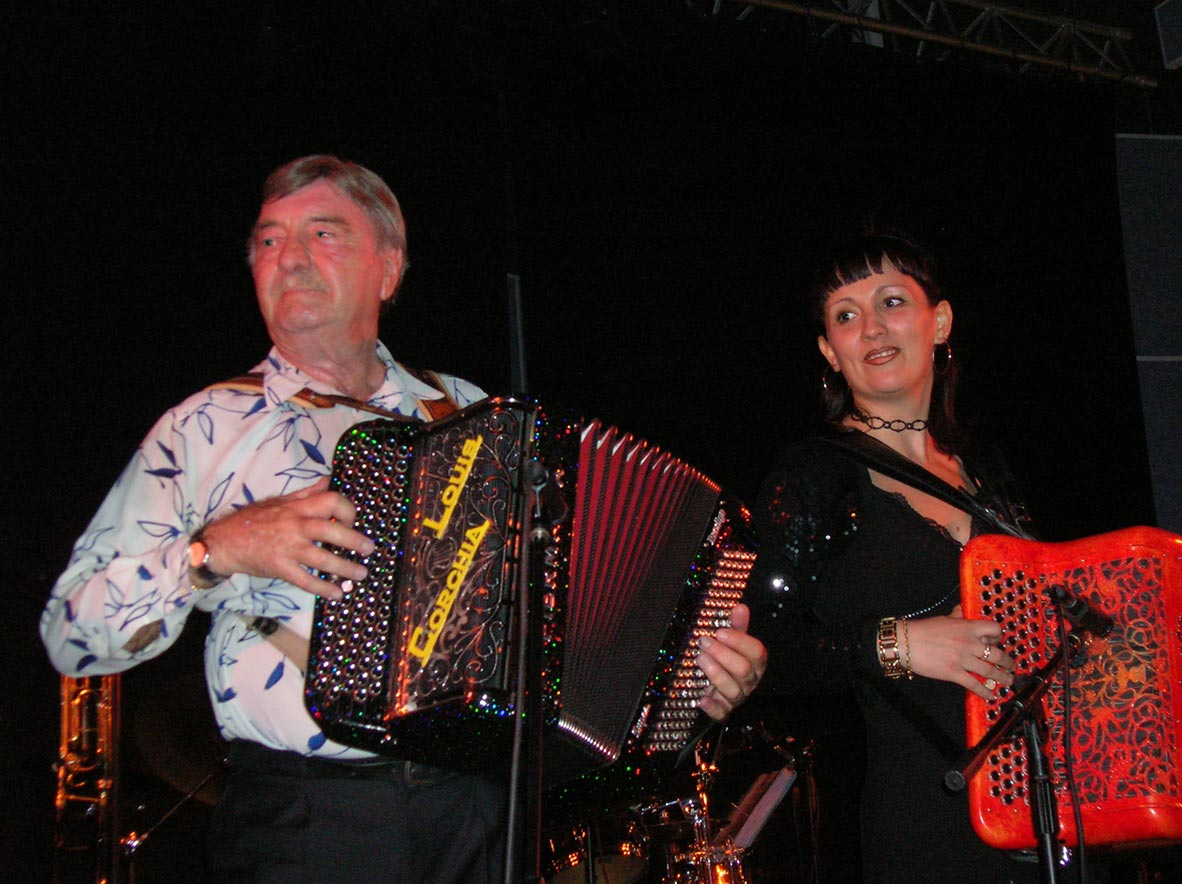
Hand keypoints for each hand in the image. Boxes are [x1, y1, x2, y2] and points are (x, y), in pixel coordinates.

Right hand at [199, 477, 373, 599]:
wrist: (223, 541)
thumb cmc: (254, 520)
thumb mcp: (280, 501)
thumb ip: (306, 493)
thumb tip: (329, 481)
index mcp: (296, 507)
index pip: (330, 500)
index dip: (347, 509)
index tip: (353, 520)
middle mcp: (294, 525)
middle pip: (330, 530)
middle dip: (354, 540)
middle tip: (369, 549)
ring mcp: (287, 548)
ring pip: (322, 558)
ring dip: (345, 567)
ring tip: (361, 573)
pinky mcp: (279, 567)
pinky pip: (305, 580)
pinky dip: (323, 588)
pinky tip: (337, 593)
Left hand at [696, 603, 767, 720]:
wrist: (715, 686)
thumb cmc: (726, 659)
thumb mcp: (731, 641)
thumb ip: (736, 626)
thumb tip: (740, 607)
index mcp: (756, 663)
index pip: (757, 652)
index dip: (739, 641)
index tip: (720, 631)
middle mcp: (750, 682)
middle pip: (743, 670)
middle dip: (722, 655)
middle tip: (704, 642)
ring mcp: (737, 698)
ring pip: (733, 690)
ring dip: (715, 673)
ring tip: (700, 658)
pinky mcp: (723, 711)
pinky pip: (721, 714)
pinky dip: (712, 707)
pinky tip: (702, 698)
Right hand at [905, 605, 1014, 699]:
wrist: (906, 642)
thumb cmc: (922, 630)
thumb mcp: (943, 619)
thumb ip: (957, 616)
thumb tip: (961, 610)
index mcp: (967, 628)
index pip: (994, 629)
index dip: (999, 636)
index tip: (998, 641)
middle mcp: (969, 643)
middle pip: (997, 654)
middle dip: (1008, 662)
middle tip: (1011, 666)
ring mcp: (963, 659)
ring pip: (990, 671)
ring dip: (1002, 678)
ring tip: (1007, 681)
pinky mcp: (954, 673)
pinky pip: (974, 684)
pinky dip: (985, 692)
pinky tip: (990, 696)